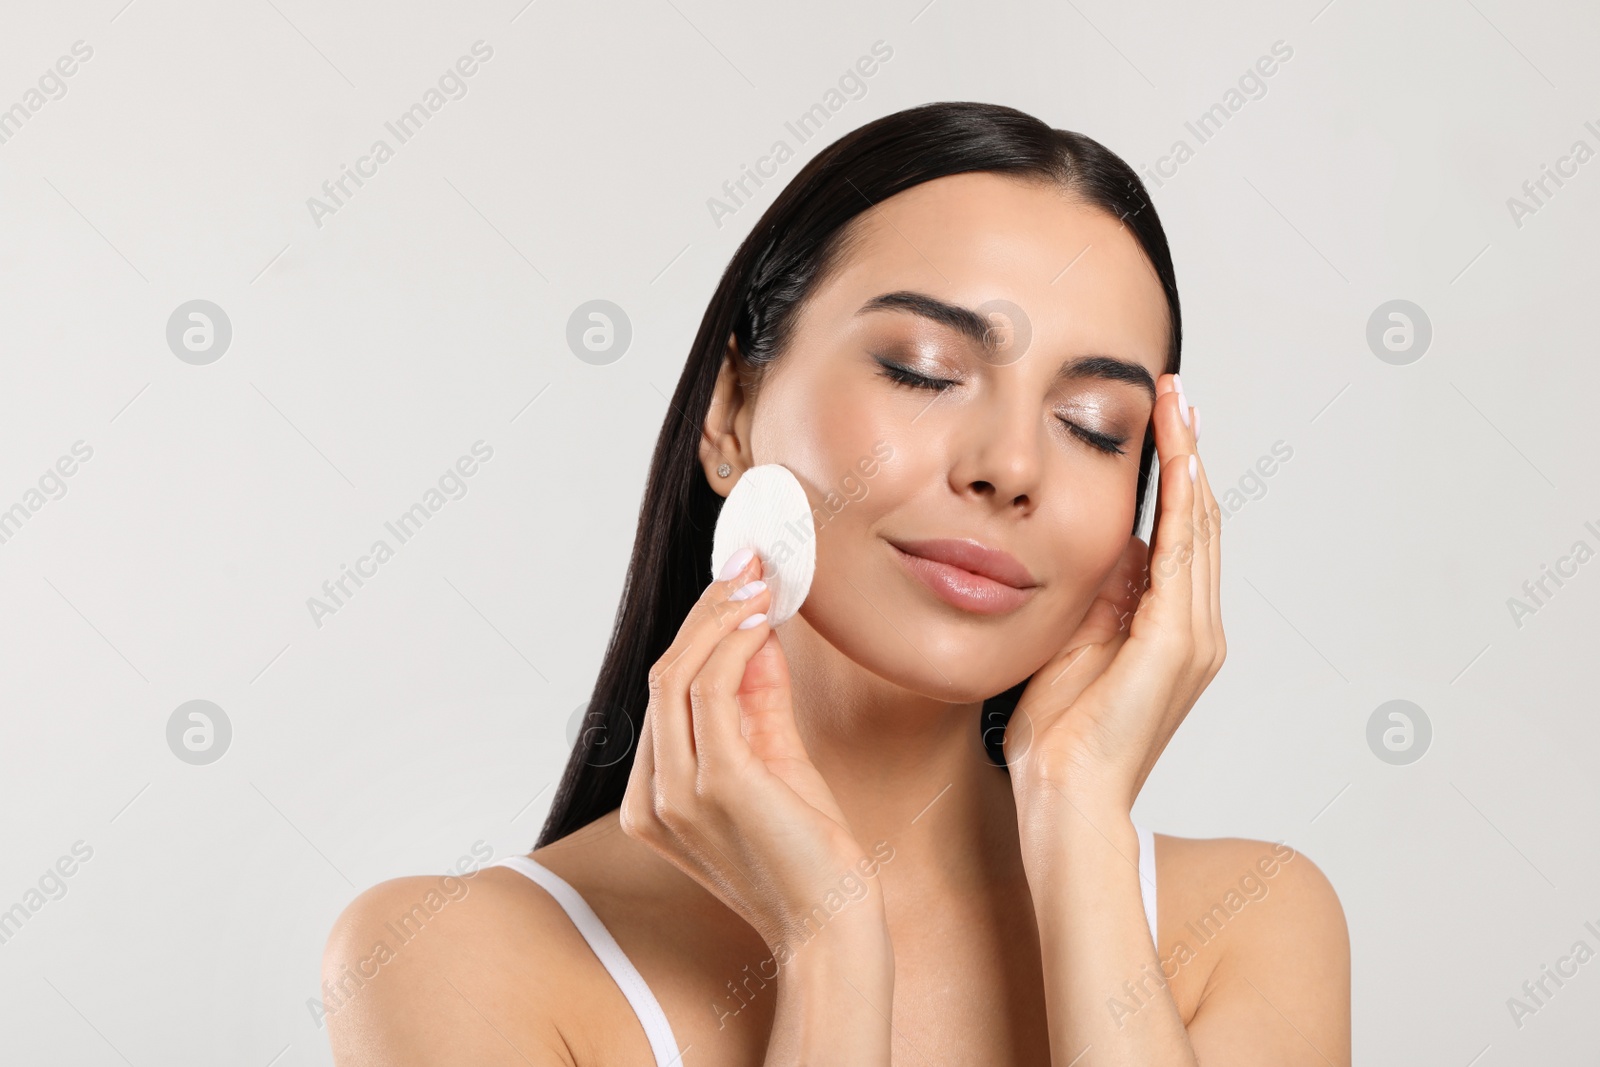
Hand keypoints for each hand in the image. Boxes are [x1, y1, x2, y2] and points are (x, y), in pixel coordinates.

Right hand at [619, 549, 883, 951]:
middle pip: (664, 676)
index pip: (665, 695)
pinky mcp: (715, 784)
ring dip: (719, 616)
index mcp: (653, 800)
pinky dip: (734, 645)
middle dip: (705, 611)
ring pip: (678, 675)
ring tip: (758, 580)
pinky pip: (712, 692)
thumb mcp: (776, 762)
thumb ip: (758, 700)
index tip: (735, 585)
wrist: (833, 925)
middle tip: (747, 564)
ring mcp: (676, 793)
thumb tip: (756, 630)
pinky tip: (762, 618)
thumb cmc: (809, 854)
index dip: (698, 631)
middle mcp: (651, 798)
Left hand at [1004, 373, 1224, 814]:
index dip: (1175, 477)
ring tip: (1178, 406)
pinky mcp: (1177, 644)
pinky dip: (1183, 502)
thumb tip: (1103, 547)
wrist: (1064, 796)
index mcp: (1171, 630)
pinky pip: (1186, 555)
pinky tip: (1178, 459)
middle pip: (1201, 521)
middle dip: (1189, 453)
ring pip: (1201, 528)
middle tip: (1177, 393)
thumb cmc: (1059, 734)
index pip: (1181, 537)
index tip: (1164, 422)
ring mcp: (1193, 637)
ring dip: (1189, 461)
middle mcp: (1197, 629)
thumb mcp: (1072, 642)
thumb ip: (1094, 597)